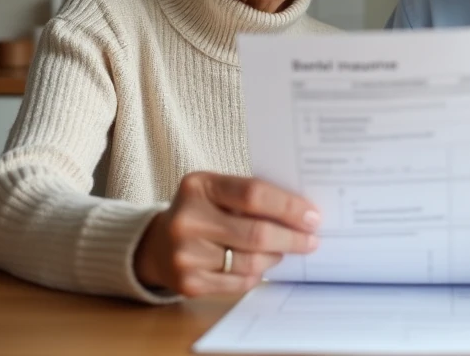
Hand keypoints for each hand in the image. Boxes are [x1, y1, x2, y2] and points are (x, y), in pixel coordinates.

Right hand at [133, 172, 319, 296]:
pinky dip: (256, 275)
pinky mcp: (188, 283)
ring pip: (250, 262)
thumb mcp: (216, 191)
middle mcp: (188, 219)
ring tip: (282, 251)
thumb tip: (302, 213)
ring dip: (275, 257)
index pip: (253, 194)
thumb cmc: (201, 212)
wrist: (156, 245)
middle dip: (292, 238)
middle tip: (312, 240)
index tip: (313, 216)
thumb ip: (251, 197)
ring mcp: (185, 254)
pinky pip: (239, 283)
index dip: (288, 207)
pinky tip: (260, 266)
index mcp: (198, 186)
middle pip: (256, 233)